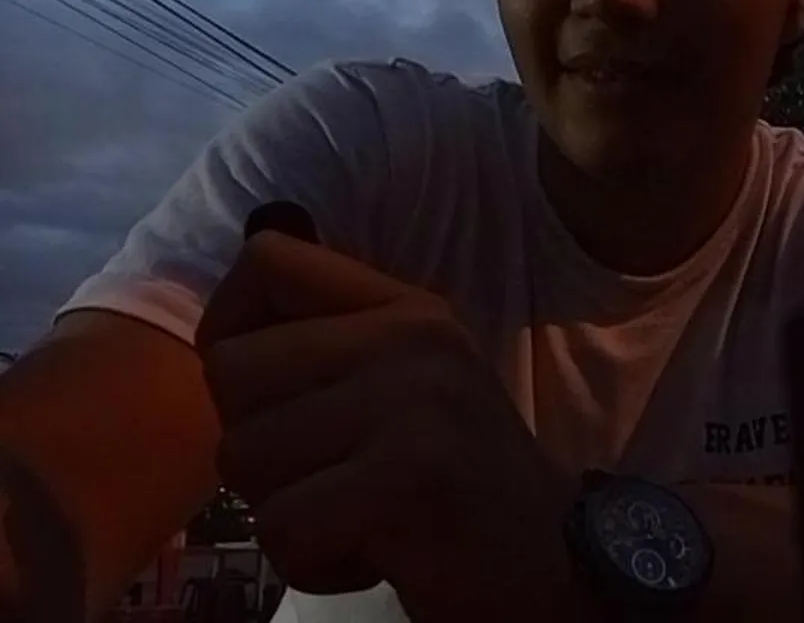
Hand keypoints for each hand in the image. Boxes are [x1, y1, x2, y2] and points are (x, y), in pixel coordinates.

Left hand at [195, 231, 577, 616]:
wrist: (559, 560)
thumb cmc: (465, 482)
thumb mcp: (413, 387)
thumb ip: (335, 351)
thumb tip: (223, 337)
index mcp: (406, 310)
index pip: (265, 262)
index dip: (230, 326)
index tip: (267, 392)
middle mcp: (408, 341)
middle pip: (232, 371)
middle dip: (260, 447)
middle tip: (327, 478)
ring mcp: (411, 404)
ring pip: (244, 457)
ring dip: (285, 512)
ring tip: (357, 516)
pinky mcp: (408, 479)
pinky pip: (282, 527)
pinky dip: (312, 563)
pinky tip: (373, 554)